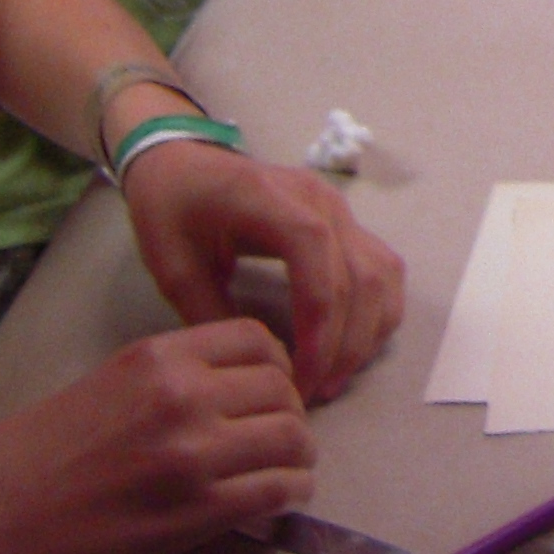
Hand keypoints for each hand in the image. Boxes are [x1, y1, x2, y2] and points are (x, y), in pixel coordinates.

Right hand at [0, 321, 315, 553]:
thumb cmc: (37, 452)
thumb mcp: (109, 382)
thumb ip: (175, 377)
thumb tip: (241, 388)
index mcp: (159, 356)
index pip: (258, 339)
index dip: (276, 365)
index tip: (269, 390)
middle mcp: (184, 396)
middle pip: (283, 389)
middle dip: (292, 412)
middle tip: (279, 437)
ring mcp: (194, 454)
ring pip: (293, 438)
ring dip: (299, 456)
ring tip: (286, 469)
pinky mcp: (198, 512)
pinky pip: (278, 491)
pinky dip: (291, 495)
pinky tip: (280, 500)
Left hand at [118, 140, 407, 402]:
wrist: (181, 161)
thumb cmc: (171, 208)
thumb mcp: (172, 265)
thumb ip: (210, 313)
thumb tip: (256, 366)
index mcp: (271, 200)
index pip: (319, 262)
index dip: (319, 325)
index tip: (300, 376)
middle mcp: (321, 201)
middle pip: (360, 276)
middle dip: (344, 343)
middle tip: (314, 392)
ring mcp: (339, 208)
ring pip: (382, 275)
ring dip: (367, 332)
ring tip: (334, 376)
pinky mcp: (346, 222)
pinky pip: (382, 268)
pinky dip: (377, 311)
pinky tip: (353, 345)